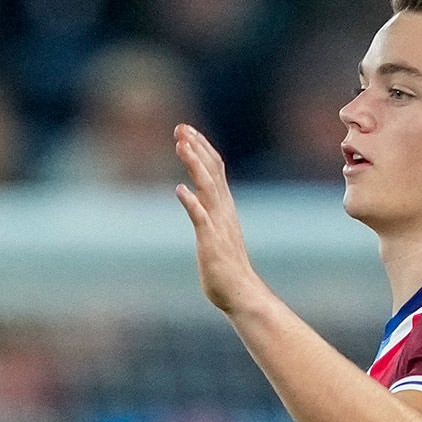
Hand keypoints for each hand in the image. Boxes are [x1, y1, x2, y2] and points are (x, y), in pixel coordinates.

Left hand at [174, 124, 270, 315]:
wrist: (241, 293)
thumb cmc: (225, 267)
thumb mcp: (216, 233)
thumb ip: (207, 214)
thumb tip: (195, 197)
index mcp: (224, 207)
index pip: (215, 169)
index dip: (201, 148)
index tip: (186, 131)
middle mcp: (223, 210)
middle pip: (212, 171)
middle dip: (196, 147)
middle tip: (181, 128)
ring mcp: (218, 225)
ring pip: (207, 188)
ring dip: (194, 165)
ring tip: (181, 146)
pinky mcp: (211, 242)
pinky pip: (201, 219)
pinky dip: (192, 203)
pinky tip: (180, 190)